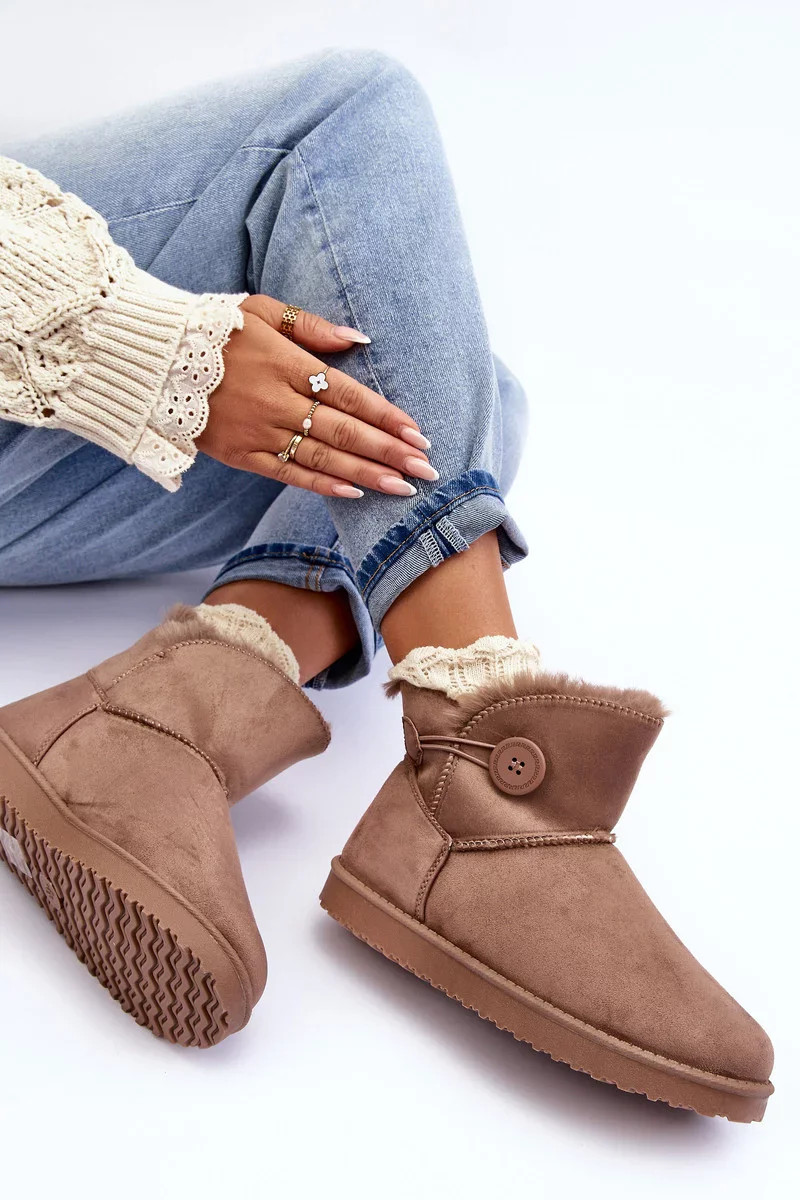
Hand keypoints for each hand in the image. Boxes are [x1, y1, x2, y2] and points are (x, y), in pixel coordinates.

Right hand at [195, 295, 434, 497]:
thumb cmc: (209, 328)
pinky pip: (288, 473)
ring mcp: (258, 431)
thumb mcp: (259, 310)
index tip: (418, 434)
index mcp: (284, 362)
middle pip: (344, 431)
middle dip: (389, 452)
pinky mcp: (240, 455)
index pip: (348, 394)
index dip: (386, 417)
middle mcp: (276, 401)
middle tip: (426, 470)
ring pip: (323, 457)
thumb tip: (359, 340)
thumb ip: (311, 326)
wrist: (150, 360)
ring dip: (367, 475)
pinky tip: (354, 493)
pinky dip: (322, 484)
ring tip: (403, 488)